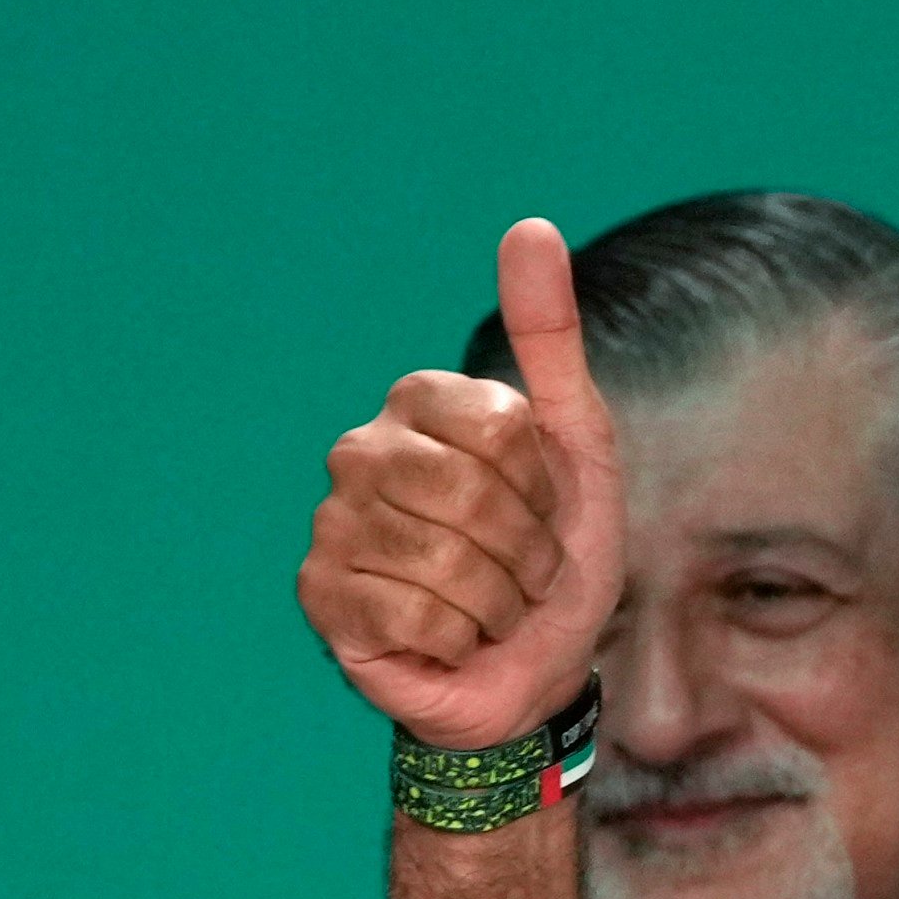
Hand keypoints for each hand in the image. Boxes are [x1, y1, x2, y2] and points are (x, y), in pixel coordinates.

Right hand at [297, 218, 623, 750]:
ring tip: (489, 604)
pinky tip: (447, 638)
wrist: (536, 671)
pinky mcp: (320, 596)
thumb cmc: (556, 558)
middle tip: (520, 569)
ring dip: (497, 600)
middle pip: (470, 494)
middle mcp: (362, 452)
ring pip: (441, 559)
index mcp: (420, 406)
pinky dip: (455, 639)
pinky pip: (410, 614)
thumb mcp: (579, 445)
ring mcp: (333, 523)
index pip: (500, 426)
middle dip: (525, 551)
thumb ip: (551, 338)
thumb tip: (532, 228)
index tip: (540, 506)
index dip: (542, 484)